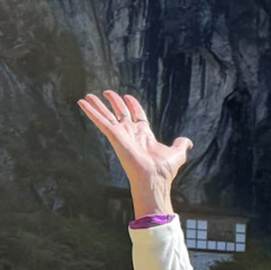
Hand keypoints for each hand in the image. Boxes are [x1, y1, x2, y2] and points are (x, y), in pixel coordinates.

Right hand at [77, 90, 192, 215]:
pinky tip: (82, 103)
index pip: (137, 115)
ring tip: (87, 96)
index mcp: (144, 135)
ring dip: (97, 105)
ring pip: (107, 116)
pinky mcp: (114, 136)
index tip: (128, 97)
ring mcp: (121, 134)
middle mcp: (131, 133)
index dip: (133, 106)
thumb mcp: (177, 153)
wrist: (154, 177)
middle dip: (114, 102)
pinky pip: (100, 121)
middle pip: (120, 113)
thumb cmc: (164, 169)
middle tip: (107, 92)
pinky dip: (91, 111)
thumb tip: (188, 142)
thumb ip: (181, 145)